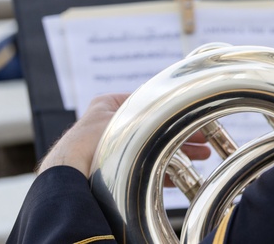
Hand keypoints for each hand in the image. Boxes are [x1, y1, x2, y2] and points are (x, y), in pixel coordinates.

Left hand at [39, 93, 212, 181]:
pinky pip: (142, 169)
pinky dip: (160, 171)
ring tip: (200, 157)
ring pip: (151, 148)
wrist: (69, 173)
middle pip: (154, 127)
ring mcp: (108, 149)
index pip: (150, 101)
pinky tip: (178, 177)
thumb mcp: (129, 114)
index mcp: (108, 105)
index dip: (175, 109)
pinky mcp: (109, 171)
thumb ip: (155, 107)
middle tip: (203, 142)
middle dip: (181, 135)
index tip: (194, 117)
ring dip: (176, 154)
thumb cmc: (95, 138)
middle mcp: (108, 125)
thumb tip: (182, 96)